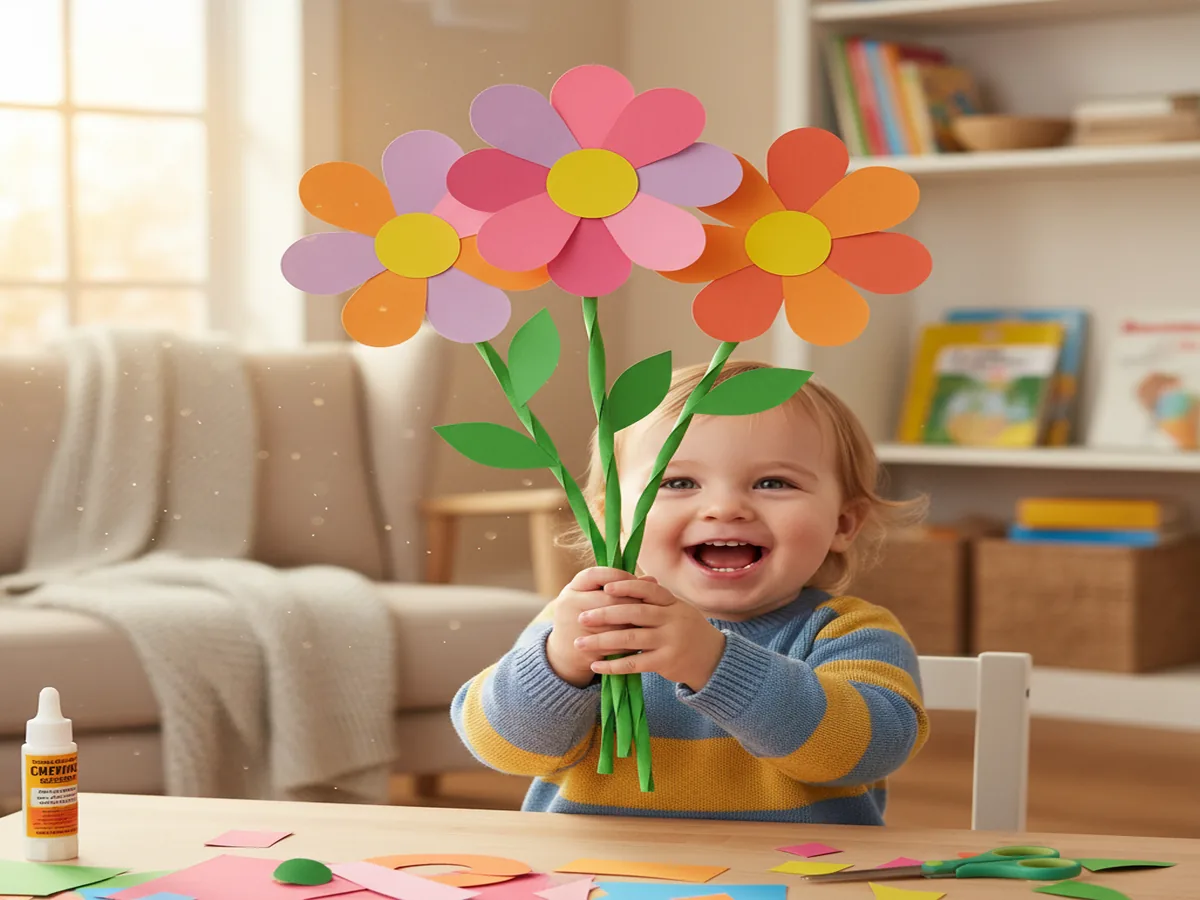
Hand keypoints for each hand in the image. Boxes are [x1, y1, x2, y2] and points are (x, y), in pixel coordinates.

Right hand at [545, 567, 643, 687]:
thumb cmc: (586, 616)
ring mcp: (574, 628)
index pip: (595, 575)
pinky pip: (614, 644)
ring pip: (614, 624)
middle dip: (632, 602)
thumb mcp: (593, 596)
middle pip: (608, 599)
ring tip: (650, 621)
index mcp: (572, 589)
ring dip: (634, 623)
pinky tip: (642, 639)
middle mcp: (569, 605)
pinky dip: (630, 642)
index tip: (635, 580)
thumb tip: (652, 580)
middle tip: (650, 604)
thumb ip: (619, 586)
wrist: (563, 651)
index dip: (618, 576)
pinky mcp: (584, 648)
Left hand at [575, 578, 726, 690]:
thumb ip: (652, 598)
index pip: (648, 591)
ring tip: (580, 643)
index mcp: (672, 603)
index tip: (604, 587)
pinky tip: (596, 665)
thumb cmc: (685, 628)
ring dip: (602, 641)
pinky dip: (613, 665)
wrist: (712, 658)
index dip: (626, 587)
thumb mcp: (675, 609)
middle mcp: (672, 620)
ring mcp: (670, 641)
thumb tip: (619, 581)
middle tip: (582, 617)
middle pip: (635, 614)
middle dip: (605, 615)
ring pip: (630, 639)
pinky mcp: (666, 663)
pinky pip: (634, 663)